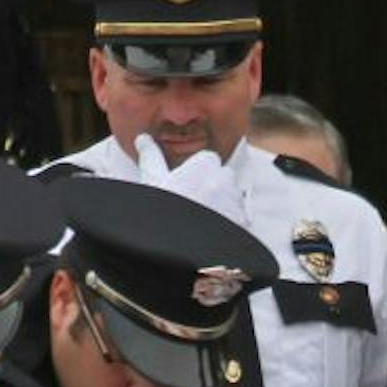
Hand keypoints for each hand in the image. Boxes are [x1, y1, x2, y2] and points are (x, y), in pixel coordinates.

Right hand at [131, 134, 249, 227]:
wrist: (176, 247)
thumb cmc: (163, 213)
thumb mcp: (152, 180)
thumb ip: (151, 156)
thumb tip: (143, 139)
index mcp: (205, 163)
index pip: (208, 160)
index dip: (197, 173)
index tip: (187, 186)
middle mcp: (225, 178)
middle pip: (222, 178)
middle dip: (212, 188)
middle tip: (193, 205)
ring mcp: (235, 201)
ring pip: (232, 198)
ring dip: (222, 206)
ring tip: (200, 221)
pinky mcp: (243, 222)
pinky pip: (240, 219)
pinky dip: (230, 224)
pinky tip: (212, 232)